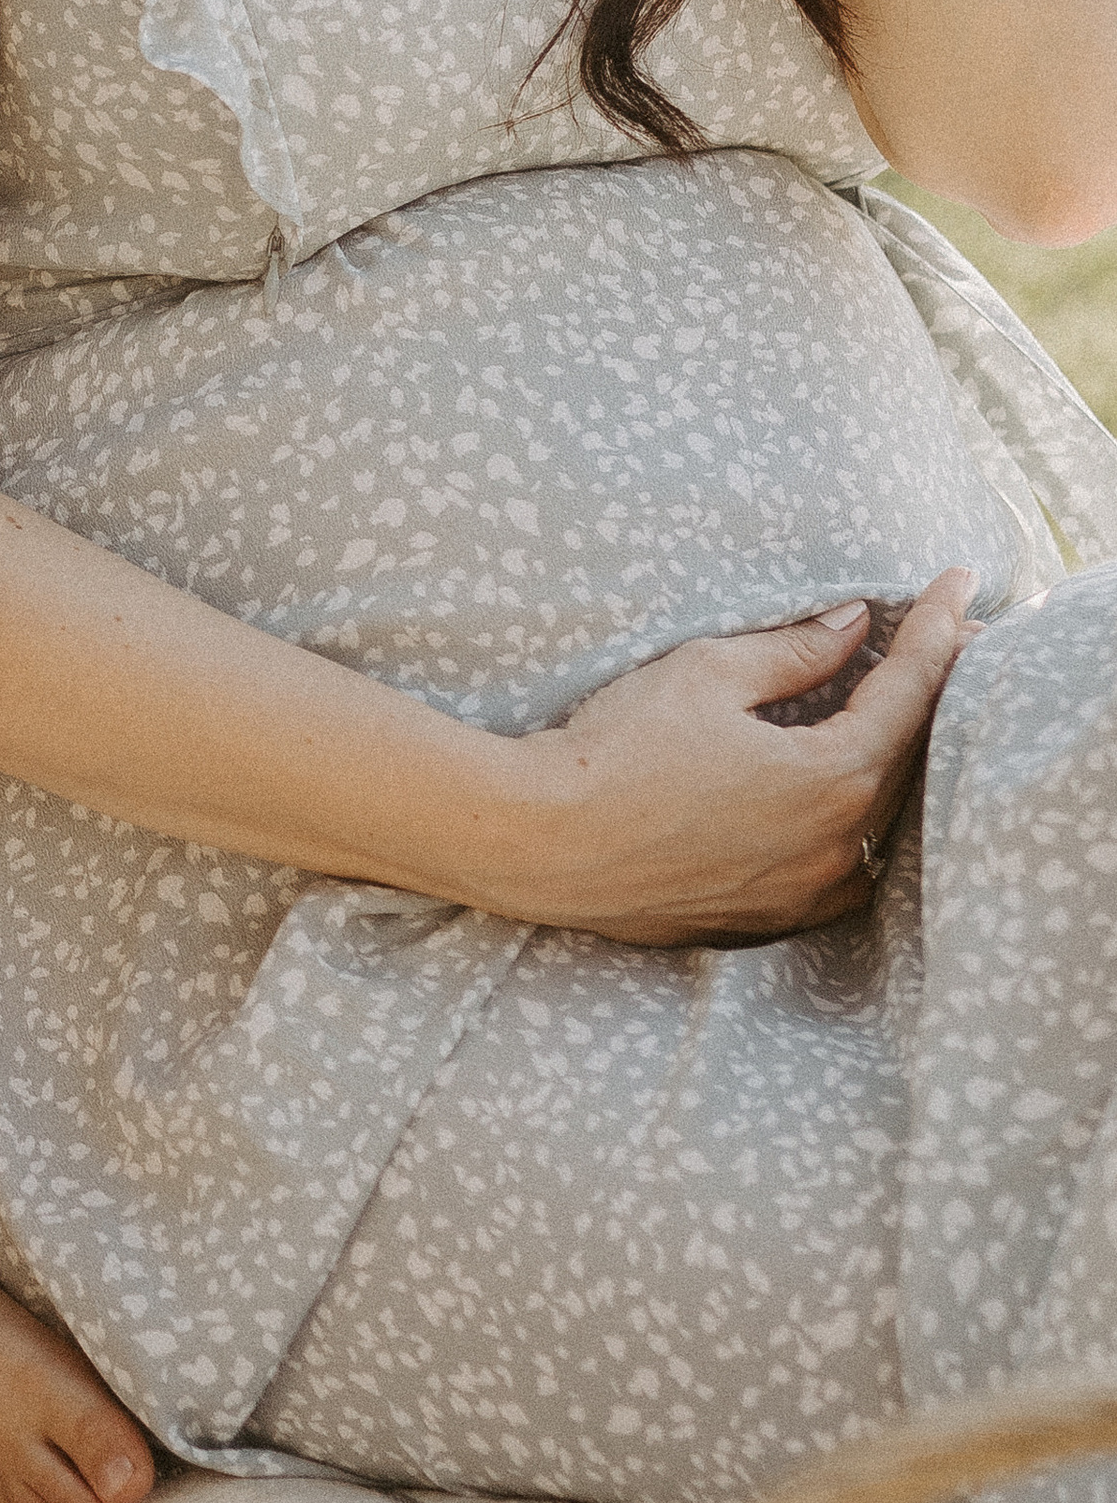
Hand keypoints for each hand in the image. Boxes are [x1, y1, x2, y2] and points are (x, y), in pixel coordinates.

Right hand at [477, 570, 976, 944]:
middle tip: (948, 636)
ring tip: (901, 712)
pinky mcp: (766, 920)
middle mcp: (835, 848)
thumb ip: (795, 653)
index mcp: (832, 779)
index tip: (960, 583)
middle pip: (910, 759)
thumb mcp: (708, 674)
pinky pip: (840, 868)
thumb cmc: (617, 749)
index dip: (938, 629)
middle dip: (929, 692)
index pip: (912, 691)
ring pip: (880, 822)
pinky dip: (855, 821)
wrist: (542, 842)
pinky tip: (842, 791)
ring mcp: (803, 894)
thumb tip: (852, 629)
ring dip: (896, 763)